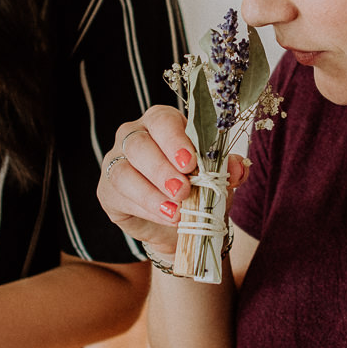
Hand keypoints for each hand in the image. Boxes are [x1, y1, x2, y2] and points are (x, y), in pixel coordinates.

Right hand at [99, 107, 247, 261]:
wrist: (181, 226)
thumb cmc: (198, 190)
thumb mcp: (218, 179)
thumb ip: (228, 170)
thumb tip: (239, 167)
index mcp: (163, 123)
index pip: (163, 121)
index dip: (175, 140)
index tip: (190, 162)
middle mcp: (135, 136)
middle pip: (138, 144)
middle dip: (161, 168)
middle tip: (183, 190)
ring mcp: (116, 162)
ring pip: (124, 171)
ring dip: (151, 193)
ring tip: (176, 211)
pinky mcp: (108, 190)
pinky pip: (119, 195)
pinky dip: (145, 208)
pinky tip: (165, 217)